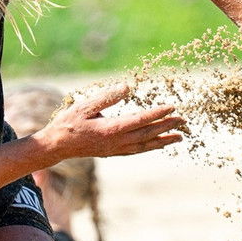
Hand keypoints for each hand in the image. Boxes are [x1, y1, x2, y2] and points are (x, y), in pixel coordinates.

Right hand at [35, 84, 184, 160]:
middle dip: (166, 126)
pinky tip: (159, 144)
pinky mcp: (113, 152)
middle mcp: (116, 142)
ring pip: (145, 145)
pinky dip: (151, 147)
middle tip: (184, 120)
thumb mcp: (84, 106)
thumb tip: (127, 88)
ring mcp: (115, 149)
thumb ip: (106, 97)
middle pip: (147, 134)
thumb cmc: (68, 123)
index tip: (172, 107)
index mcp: (110, 129)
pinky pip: (137, 151)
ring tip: (180, 136)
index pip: (139, 120)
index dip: (157, 114)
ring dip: (163, 140)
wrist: (57, 146)